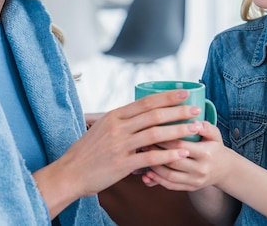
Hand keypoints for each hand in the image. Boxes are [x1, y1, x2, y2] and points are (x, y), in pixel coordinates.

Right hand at [35, 89, 203, 210]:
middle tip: (197, 109)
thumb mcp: (102, 128)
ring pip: (155, 134)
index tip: (185, 93)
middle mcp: (118, 127)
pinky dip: (168, 155)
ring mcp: (120, 146)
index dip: (168, 97)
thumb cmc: (87, 152)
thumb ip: (122, 121)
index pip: (146, 102)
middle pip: (154, 115)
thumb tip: (141, 114)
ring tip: (195, 129)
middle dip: (179, 111)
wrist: (69, 173)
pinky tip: (182, 153)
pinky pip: (150, 158)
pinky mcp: (122, 164)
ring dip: (178, 130)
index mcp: (114, 116)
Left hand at [141, 121, 227, 191]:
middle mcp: (200, 169)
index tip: (151, 130)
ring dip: (153, 167)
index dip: (164, 138)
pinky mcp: (190, 188)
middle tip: (142, 143)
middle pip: (173, 161)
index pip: (181, 145)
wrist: (224, 169)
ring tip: (143, 156)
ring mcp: (195, 181)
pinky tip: (147, 173)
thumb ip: (205, 127)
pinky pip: (171, 186)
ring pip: (169, 176)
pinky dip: (157, 180)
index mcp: (206, 154)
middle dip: (156, 152)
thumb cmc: (215, 148)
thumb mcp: (215, 134)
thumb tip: (193, 122)